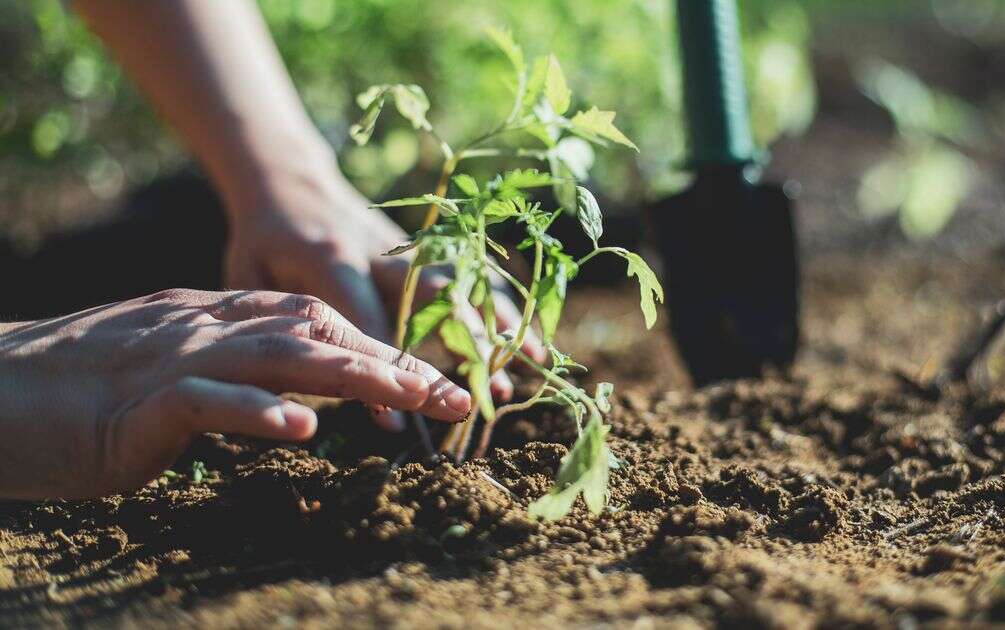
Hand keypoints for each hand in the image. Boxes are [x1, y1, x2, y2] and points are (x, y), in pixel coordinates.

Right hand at [0, 289, 471, 499]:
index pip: (323, 323)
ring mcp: (184, 356)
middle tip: (458, 394)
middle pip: (323, 335)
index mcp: (227, 318)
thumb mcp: (187, 372)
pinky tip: (305, 430)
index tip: (441, 381)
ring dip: (357, 379)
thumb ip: (244, 373)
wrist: (6, 392)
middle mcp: (215, 325)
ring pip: (285, 357)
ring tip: (414, 400)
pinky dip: (259, 412)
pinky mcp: (148, 396)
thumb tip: (305, 398)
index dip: (386, 348)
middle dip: (396, 362)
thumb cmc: (98, 393)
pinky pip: (212, 400)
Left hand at [221, 167, 545, 401]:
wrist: (289, 180)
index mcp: (331, 258)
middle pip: (434, 300)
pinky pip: (474, 275)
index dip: (383, 370)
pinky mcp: (426, 250)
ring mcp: (410, 248)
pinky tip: (531, 341)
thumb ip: (273, 327)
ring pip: (465, 285)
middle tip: (481, 399)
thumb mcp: (247, 280)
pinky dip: (506, 307)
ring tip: (523, 371)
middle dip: (463, 349)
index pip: (364, 320)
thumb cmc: (261, 242)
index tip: (399, 424)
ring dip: (498, 328)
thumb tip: (298, 385)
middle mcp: (382, 251)